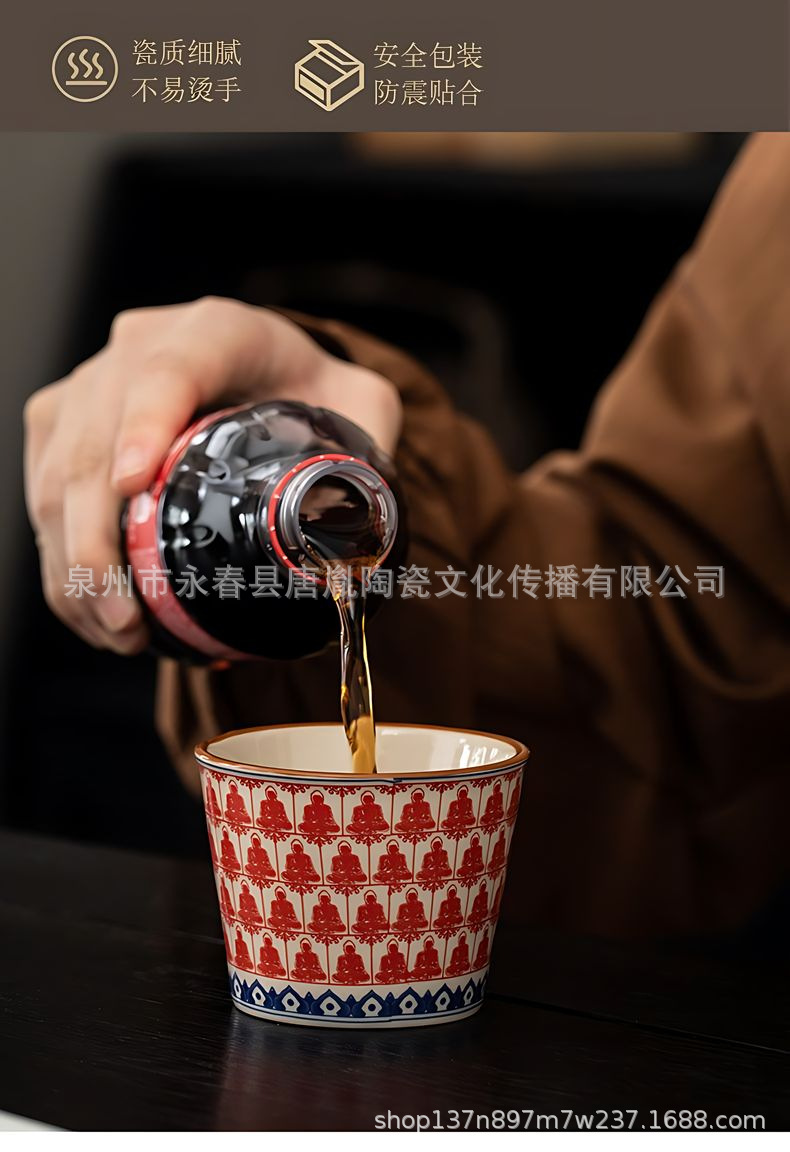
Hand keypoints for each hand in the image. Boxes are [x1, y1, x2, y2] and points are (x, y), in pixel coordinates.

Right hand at [23, 298, 402, 653]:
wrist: (270, 369)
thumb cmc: (315, 390)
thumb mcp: (363, 405)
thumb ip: (372, 453)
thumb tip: (364, 533)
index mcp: (219, 332)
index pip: (170, 371)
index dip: (145, 422)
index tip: (133, 483)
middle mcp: (142, 346)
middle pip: (92, 440)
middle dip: (97, 541)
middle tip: (130, 619)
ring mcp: (93, 383)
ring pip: (54, 475)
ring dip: (72, 565)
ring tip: (117, 633)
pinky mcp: (64, 421)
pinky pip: (41, 490)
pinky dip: (59, 561)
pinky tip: (91, 614)